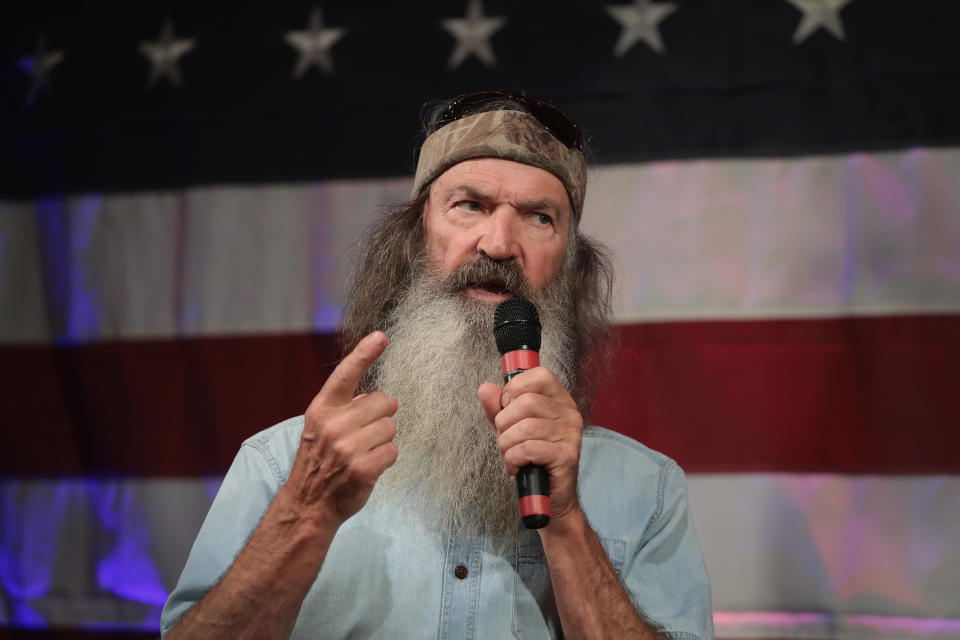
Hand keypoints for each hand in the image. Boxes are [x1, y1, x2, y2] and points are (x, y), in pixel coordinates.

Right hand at [286, 331, 398, 526]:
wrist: (308, 503)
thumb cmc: (321, 460)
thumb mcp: (322, 427)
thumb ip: (346, 408)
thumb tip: (383, 398)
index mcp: (321, 409)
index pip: (345, 374)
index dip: (364, 354)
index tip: (380, 336)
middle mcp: (333, 425)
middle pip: (382, 402)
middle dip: (381, 416)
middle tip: (365, 433)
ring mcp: (347, 447)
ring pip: (390, 427)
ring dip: (384, 439)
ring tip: (364, 452)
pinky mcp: (362, 468)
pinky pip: (393, 451)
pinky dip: (386, 458)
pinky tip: (370, 465)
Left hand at [478, 367, 583, 520]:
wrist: (548, 496)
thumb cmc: (531, 460)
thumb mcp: (509, 428)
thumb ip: (497, 408)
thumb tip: (486, 389)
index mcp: (559, 400)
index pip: (540, 375)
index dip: (515, 388)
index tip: (507, 407)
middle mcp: (569, 413)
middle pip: (526, 402)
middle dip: (504, 424)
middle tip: (506, 440)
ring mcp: (571, 434)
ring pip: (525, 427)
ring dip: (507, 445)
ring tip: (511, 456)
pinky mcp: (567, 456)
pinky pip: (528, 449)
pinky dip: (513, 460)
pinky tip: (516, 467)